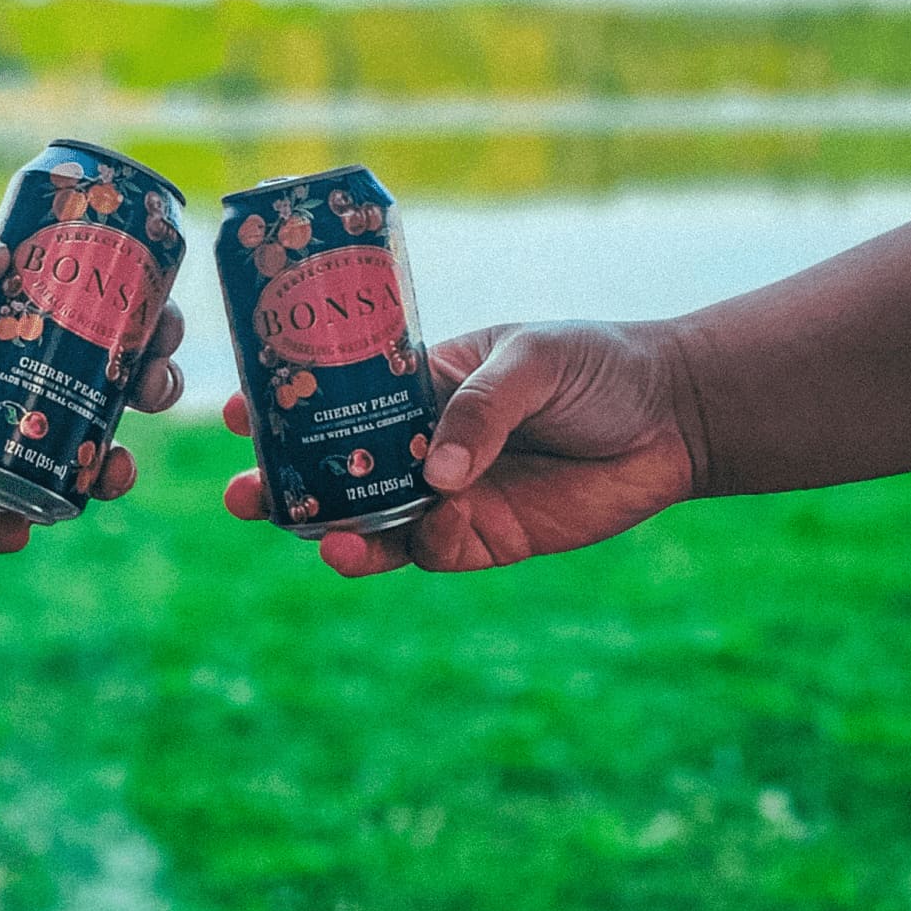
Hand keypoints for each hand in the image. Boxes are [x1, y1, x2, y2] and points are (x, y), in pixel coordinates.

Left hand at [0, 190, 183, 552]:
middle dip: (145, 394)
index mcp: (25, 297)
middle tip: (148, 394)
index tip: (163, 329)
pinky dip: (5, 525)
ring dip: (101, 470)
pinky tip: (12, 533)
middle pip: (107, 382)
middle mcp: (21, 356)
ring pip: (66, 450)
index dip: (148, 320)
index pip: (107, 308)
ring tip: (110, 478)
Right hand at [223, 320, 700, 576]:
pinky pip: (424, 551)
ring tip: (307, 533)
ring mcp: (448, 494)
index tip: (236, 410)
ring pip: (370, 518)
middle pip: (337, 468)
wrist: (673, 418)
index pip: (339, 395)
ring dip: (330, 529)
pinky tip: (371, 545)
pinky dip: (393, 551)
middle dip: (285, 483)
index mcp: (420, 384)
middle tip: (242, 494)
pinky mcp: (482, 538)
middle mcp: (421, 443)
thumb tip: (435, 475)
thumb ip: (479, 409)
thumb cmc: (596, 365)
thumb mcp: (532, 360)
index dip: (287, 404)